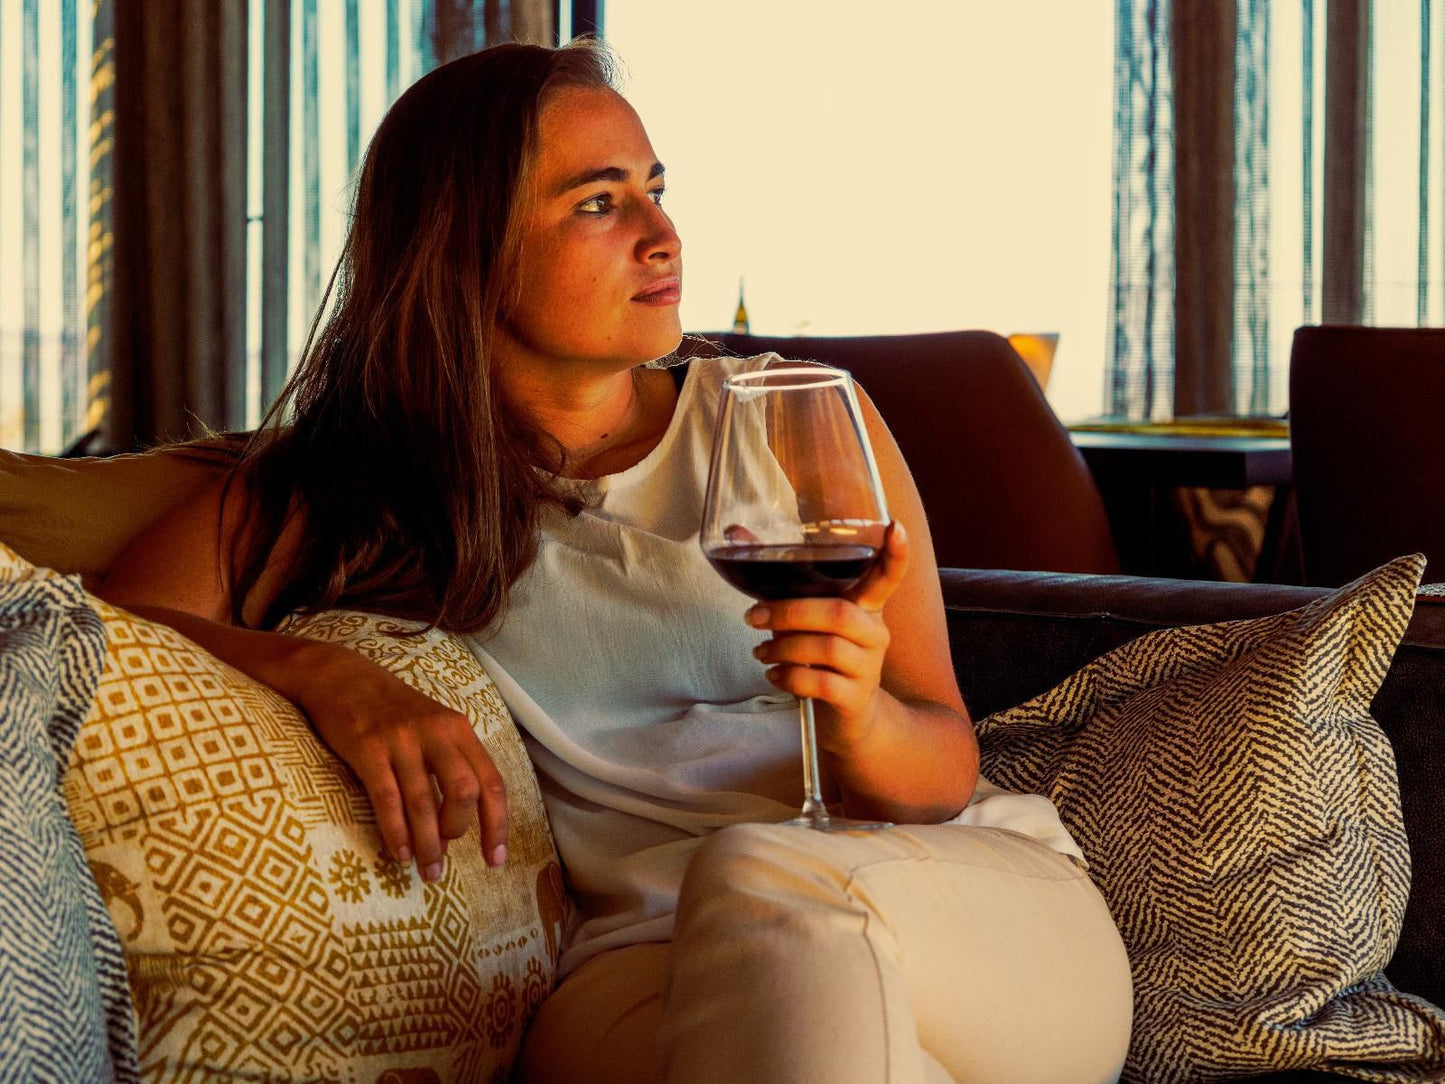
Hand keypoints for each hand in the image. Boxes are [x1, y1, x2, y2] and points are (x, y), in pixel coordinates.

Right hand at [295, 641, 507, 881]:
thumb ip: (450, 766)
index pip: (491, 782)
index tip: (496, 860)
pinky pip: (387, 799)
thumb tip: (455, 827)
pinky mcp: (367, 749)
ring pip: (424, 803)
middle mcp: (436, 733)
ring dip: (428, 844)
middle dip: (458, 831)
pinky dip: (396, 832)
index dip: (497, 825)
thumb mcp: (433, 727)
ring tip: (427, 871)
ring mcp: (401, 740)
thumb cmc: (392, 710)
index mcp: (459, 730)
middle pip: (464, 792)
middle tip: (445, 854)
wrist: (341, 676)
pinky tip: (400, 854)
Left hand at [745, 521, 909, 749]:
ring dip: (784, 647)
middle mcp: (874, 632)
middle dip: (789, 612)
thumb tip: (734, 532)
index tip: (896, 528)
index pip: (887, 576)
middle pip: (839, 613)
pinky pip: (822, 683)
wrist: (849, 716)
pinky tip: (774, 675)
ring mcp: (869, 666)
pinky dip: (790, 677)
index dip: (895, 554)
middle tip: (752, 617)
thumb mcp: (806, 616)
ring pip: (828, 647)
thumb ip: (779, 580)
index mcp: (865, 605)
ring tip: (761, 651)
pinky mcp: (856, 696)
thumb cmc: (821, 654)